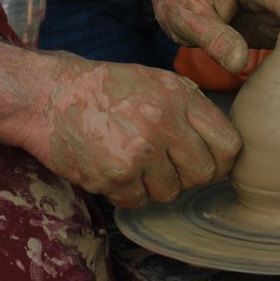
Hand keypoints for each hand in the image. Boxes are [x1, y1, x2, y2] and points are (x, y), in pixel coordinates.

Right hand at [24, 53, 240, 208]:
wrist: (50, 96)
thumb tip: (222, 140)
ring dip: (152, 184)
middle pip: (203, 173)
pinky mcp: (117, 175)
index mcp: (178, 95)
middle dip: (186, 174)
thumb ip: (188, 105)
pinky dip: (125, 191)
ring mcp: (141, 151)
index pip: (229, 144)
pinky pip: (138, 201)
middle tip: (162, 162)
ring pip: (170, 192)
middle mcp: (164, 121)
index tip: (204, 159)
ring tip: (130, 157)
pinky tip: (110, 164)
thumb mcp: (153, 79)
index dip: (220, 158)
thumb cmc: (103, 88)